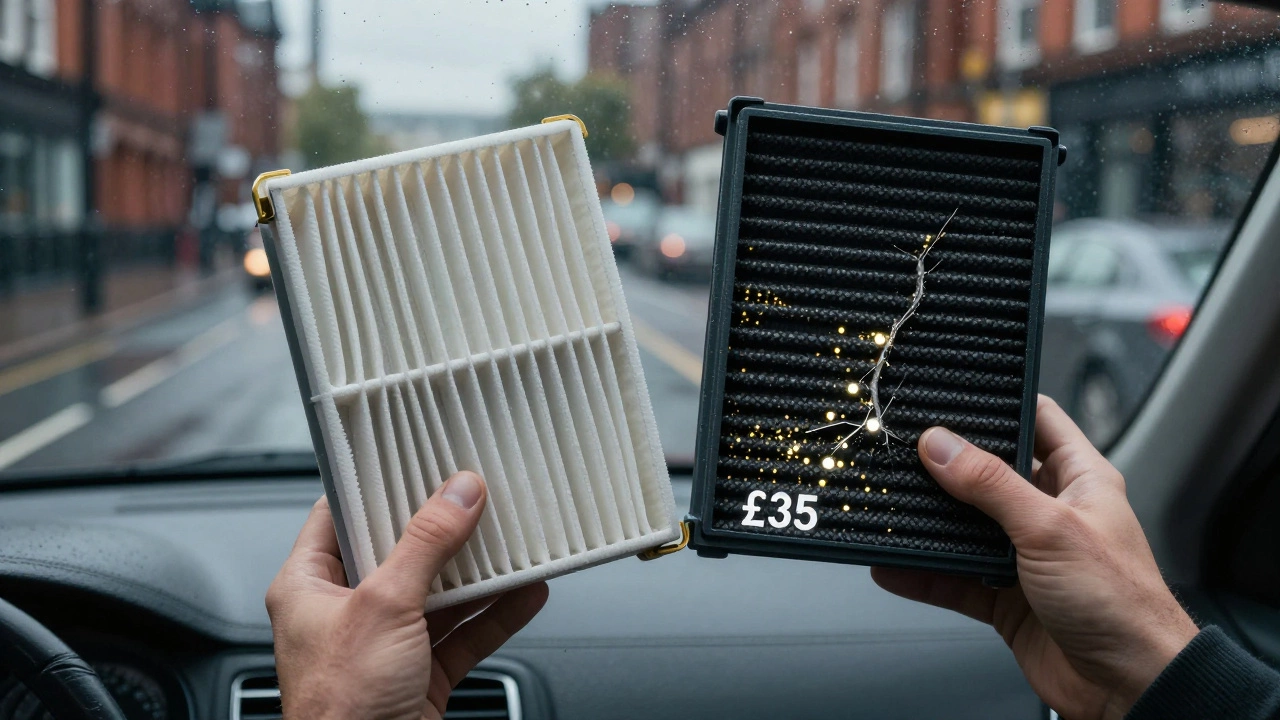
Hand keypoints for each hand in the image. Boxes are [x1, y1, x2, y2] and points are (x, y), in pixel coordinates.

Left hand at [266, 471, 548, 719]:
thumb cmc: (339, 710)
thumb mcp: (385, 606)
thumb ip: (426, 544)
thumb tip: (458, 493)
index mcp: (307, 587)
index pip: (338, 515)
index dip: (375, 485)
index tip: (414, 460)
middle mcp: (342, 614)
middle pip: (398, 553)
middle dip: (441, 529)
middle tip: (475, 496)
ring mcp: (383, 647)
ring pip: (437, 595)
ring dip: (477, 574)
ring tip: (512, 540)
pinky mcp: (418, 676)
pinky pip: (462, 634)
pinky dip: (495, 615)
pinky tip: (525, 593)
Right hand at [872, 395, 1198, 719]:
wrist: (1129, 687)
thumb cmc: (1123, 605)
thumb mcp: (1050, 528)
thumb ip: (990, 485)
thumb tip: (941, 446)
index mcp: (1079, 480)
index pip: (1038, 421)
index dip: (999, 404)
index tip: (953, 396)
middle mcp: (1051, 512)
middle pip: (989, 474)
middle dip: (948, 467)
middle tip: (905, 452)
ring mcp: (1026, 555)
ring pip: (966, 528)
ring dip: (930, 524)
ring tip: (891, 507)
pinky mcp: (1005, 597)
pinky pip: (955, 577)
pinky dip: (924, 573)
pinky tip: (894, 566)